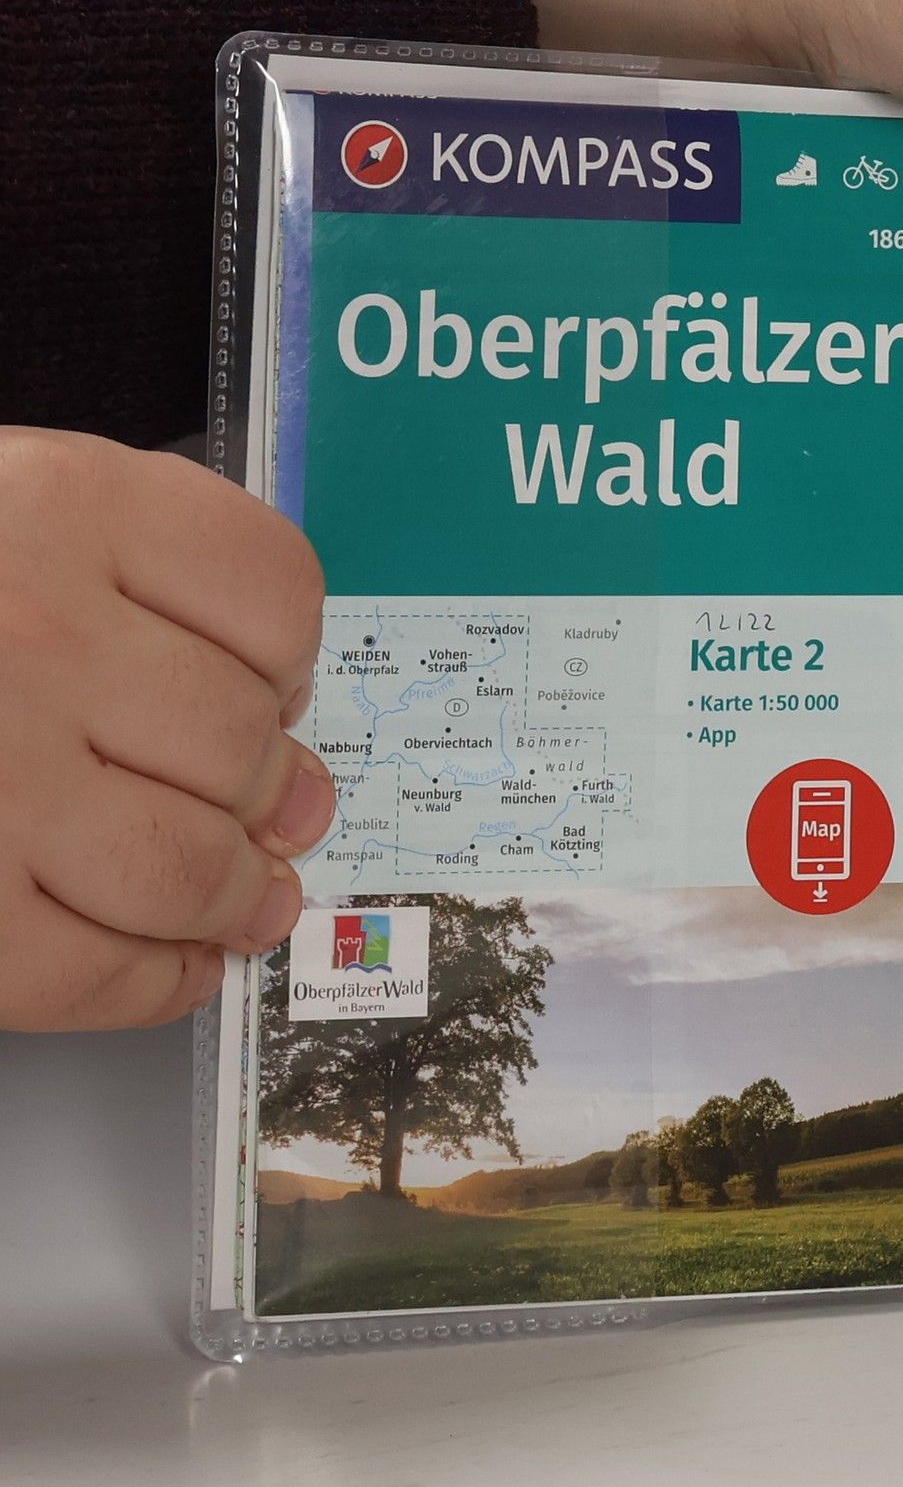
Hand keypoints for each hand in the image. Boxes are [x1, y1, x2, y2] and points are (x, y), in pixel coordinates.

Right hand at [0, 431, 332, 1030]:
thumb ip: (134, 580)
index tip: (277, 687)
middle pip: (241, 738)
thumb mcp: (1, 513)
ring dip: (239, 897)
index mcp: (60, 505)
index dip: (290, 657)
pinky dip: (157, 981)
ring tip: (250, 900)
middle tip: (273, 811)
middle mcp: (31, 631)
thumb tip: (282, 723)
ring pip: (191, 863)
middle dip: (270, 791)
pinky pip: (93, 971)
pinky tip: (174, 964)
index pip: (272, 593)